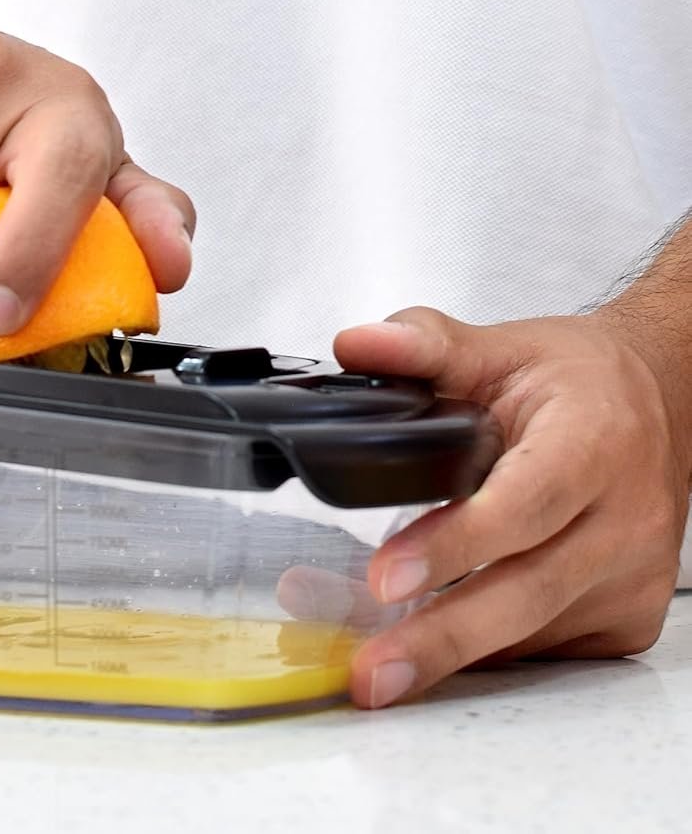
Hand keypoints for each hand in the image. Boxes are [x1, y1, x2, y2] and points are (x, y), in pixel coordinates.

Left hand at [333, 307, 691, 708]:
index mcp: (593, 444)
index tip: (386, 576)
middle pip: (527, 591)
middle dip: (441, 636)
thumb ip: (423, 346)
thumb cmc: (577, 381)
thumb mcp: (499, 347)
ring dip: (450, 651)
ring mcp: (631, 575)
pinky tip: (428, 645)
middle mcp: (624, 518)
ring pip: (532, 629)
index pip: (523, 505)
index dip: (454, 545)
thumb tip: (358, 344)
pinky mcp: (627, 615)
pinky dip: (485, 649)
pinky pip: (546, 646)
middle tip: (370, 668)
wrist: (654, 404)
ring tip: (373, 664)